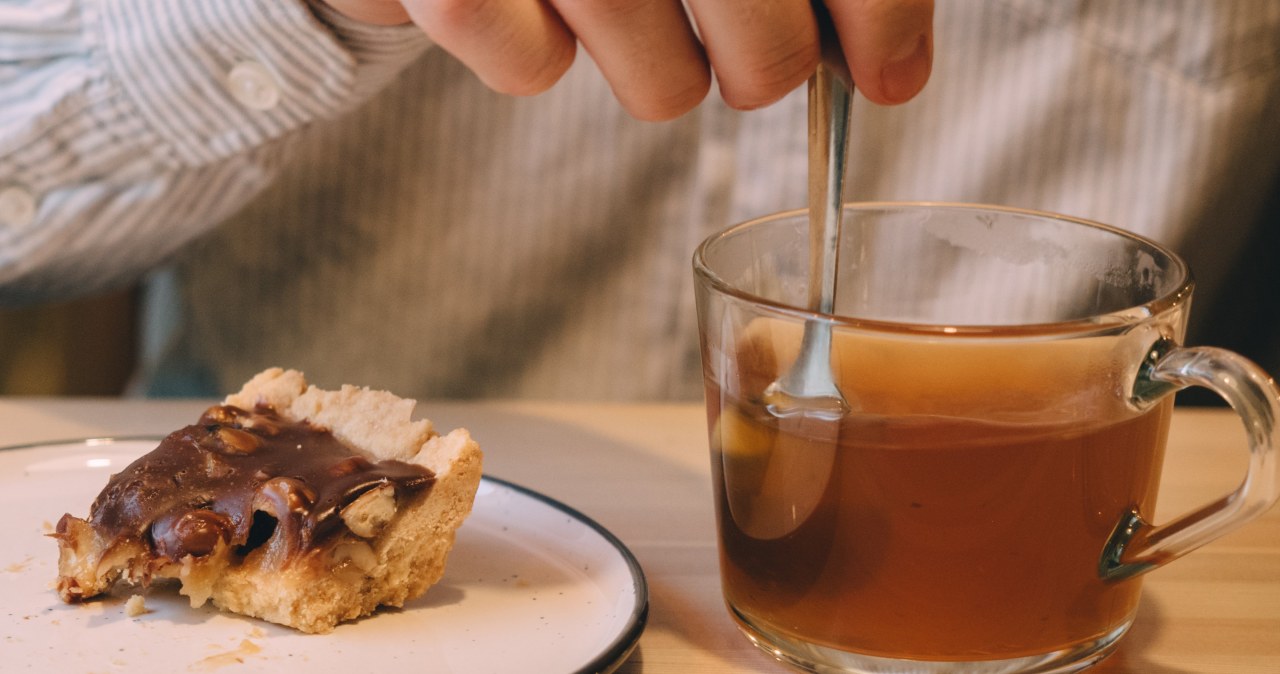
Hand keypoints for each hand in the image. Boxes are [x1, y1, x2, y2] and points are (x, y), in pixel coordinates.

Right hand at [320, 0, 933, 119]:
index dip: (879, 15)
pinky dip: (534, 53)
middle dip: (767, 65)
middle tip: (753, 59)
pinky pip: (532, 70)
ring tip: (624, 9)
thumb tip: (890, 64)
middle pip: (762, 42)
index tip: (890, 73)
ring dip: (654, 66)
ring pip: (660, 86)